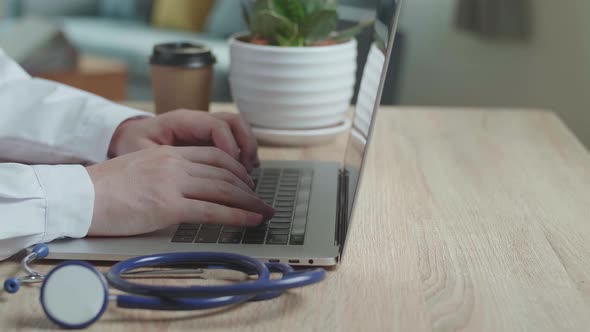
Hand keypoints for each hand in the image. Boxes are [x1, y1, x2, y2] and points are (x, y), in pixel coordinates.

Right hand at [85, 146, 273, 235]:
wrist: (80, 196)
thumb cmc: (106, 188)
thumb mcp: (142, 170)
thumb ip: (168, 174)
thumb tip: (188, 190)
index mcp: (169, 153)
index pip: (215, 156)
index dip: (236, 168)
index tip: (247, 181)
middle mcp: (175, 164)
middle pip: (224, 172)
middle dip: (248, 187)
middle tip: (262, 199)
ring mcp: (172, 183)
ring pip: (223, 189)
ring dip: (248, 202)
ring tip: (264, 212)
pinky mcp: (168, 206)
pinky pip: (211, 211)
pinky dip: (236, 216)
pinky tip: (250, 221)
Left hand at [108, 110, 259, 171]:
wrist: (123, 138)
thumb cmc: (130, 146)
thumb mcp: (141, 154)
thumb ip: (164, 164)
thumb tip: (184, 180)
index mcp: (181, 120)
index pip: (216, 126)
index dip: (229, 147)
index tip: (231, 170)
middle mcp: (197, 120)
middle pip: (234, 122)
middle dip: (246, 146)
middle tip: (247, 173)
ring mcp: (204, 127)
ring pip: (238, 128)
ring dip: (248, 149)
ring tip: (249, 173)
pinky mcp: (207, 138)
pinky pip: (233, 139)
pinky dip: (242, 153)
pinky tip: (242, 173)